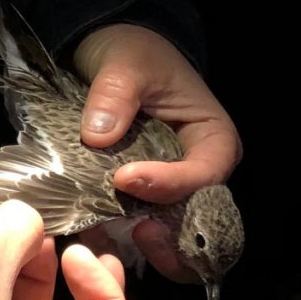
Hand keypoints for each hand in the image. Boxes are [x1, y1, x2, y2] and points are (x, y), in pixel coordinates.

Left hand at [73, 24, 241, 282]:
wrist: (110, 59)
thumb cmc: (133, 56)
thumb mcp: (126, 63)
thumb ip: (115, 94)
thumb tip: (98, 134)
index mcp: (212, 140)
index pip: (204, 174)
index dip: (169, 183)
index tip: (124, 179)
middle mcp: (196, 173)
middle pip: (192, 217)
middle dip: (166, 233)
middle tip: (133, 230)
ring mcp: (166, 191)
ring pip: (165, 233)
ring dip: (138, 243)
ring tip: (106, 239)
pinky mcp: (135, 201)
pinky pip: (129, 230)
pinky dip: (111, 239)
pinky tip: (88, 242)